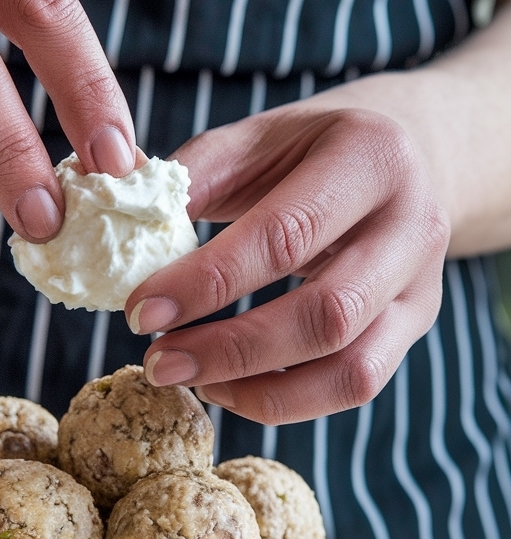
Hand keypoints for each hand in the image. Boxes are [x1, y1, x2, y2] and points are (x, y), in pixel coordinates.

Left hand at [124, 105, 449, 422]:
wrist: (399, 157)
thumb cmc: (305, 150)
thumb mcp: (252, 139)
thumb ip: (191, 177)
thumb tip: (116, 212)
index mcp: (371, 156)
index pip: (285, 234)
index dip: (207, 282)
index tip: (140, 311)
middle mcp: (413, 222)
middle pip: (327, 314)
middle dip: (231, 349)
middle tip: (158, 362)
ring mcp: (423, 283)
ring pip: (351, 367)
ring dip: (258, 388)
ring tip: (188, 379)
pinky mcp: (417, 326)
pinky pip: (355, 385)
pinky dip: (286, 399)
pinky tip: (228, 386)